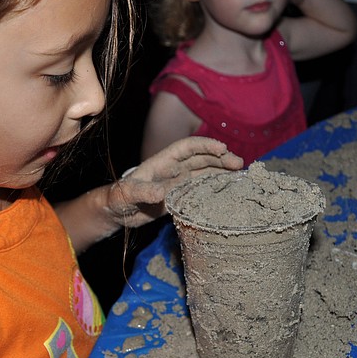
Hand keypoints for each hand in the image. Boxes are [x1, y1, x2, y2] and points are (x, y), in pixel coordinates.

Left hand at [106, 136, 242, 227]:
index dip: (205, 145)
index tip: (222, 148)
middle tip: (239, 164)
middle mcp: (173, 169)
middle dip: (220, 158)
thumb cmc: (117, 198)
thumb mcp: (127, 194)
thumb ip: (142, 192)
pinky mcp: (181, 195)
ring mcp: (178, 181)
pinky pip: (202, 187)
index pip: (186, 148)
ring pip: (205, 171)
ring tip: (240, 174)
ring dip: (222, 170)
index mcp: (161, 161)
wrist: (116, 212)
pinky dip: (216, 185)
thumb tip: (160, 193)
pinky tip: (229, 187)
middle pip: (201, 158)